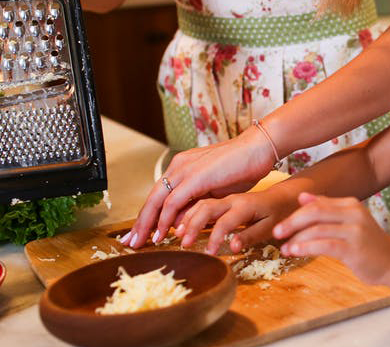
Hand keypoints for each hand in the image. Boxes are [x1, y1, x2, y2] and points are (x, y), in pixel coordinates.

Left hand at [122, 128, 277, 248]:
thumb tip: (181, 222)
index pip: (159, 195)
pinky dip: (165, 219)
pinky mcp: (195, 177)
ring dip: (147, 224)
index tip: (141, 233)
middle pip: (152, 198)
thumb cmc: (242, 167)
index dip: (148, 216)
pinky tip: (162, 233)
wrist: (258, 148)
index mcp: (183, 166)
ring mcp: (186, 170)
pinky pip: (173, 202)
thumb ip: (197, 203)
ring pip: (157, 201)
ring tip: (141, 242)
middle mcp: (179, 166)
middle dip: (140, 223)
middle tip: (130, 242)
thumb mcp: (215, 190)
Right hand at [175, 188, 294, 254]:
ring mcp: (225, 199)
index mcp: (245, 206)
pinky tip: (181, 224)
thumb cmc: (277, 213)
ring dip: (187, 218)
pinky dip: (189, 212)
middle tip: (183, 243)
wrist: (281, 196)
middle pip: (206, 208)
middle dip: (193, 225)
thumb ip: (250, 236)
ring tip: (177, 234)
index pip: (225, 221)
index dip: (215, 237)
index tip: (209, 253)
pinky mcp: (221, 200)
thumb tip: (232, 248)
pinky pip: (202, 203)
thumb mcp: (269, 227)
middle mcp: (232, 200)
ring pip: (201, 203)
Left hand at [273, 193, 389, 284]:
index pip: (317, 204)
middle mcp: (353, 212)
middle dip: (292, 222)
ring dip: (297, 239)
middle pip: (315, 212)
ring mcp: (355, 230)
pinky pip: (325, 245)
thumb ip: (327, 209)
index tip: (280, 225)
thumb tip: (302, 198)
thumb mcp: (348, 221)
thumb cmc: (367, 243)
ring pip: (318, 229)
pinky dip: (307, 247)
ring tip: (284, 248)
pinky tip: (296, 252)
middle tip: (277, 233)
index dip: (296, 213)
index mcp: (350, 204)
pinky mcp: (354, 248)